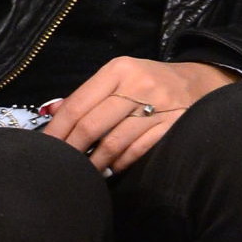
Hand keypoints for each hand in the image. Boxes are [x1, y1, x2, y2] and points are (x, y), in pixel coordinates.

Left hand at [42, 56, 234, 172]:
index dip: (57, 130)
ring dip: (94, 163)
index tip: (43, 148)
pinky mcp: (172, 127)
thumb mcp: (119, 77)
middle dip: (71, 150)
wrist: (198, 83)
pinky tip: (110, 170)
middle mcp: (137, 84)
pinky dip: (119, 164)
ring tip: (83, 172)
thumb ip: (87, 94)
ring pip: (113, 143)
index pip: (78, 104)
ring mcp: (157, 107)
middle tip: (59, 166)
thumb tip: (51, 111)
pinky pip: (136, 152)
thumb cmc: (148, 81)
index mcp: (118, 69)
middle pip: (92, 125)